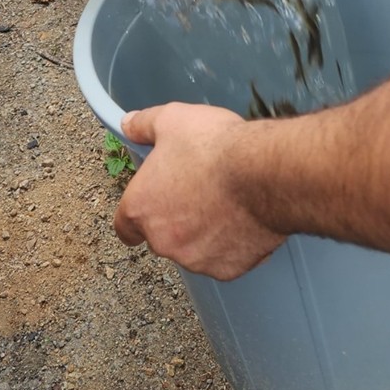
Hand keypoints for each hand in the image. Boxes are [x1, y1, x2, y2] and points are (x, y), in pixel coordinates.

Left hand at [113, 103, 285, 279]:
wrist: (263, 174)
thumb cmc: (216, 149)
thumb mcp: (172, 120)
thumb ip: (143, 125)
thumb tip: (129, 124)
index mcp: (141, 208)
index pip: (125, 226)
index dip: (139, 213)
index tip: (152, 203)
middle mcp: (162, 241)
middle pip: (162, 236)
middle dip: (177, 218)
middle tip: (200, 189)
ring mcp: (195, 259)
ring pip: (194, 248)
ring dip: (204, 231)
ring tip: (226, 199)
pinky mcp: (227, 269)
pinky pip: (225, 257)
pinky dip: (232, 243)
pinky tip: (244, 216)